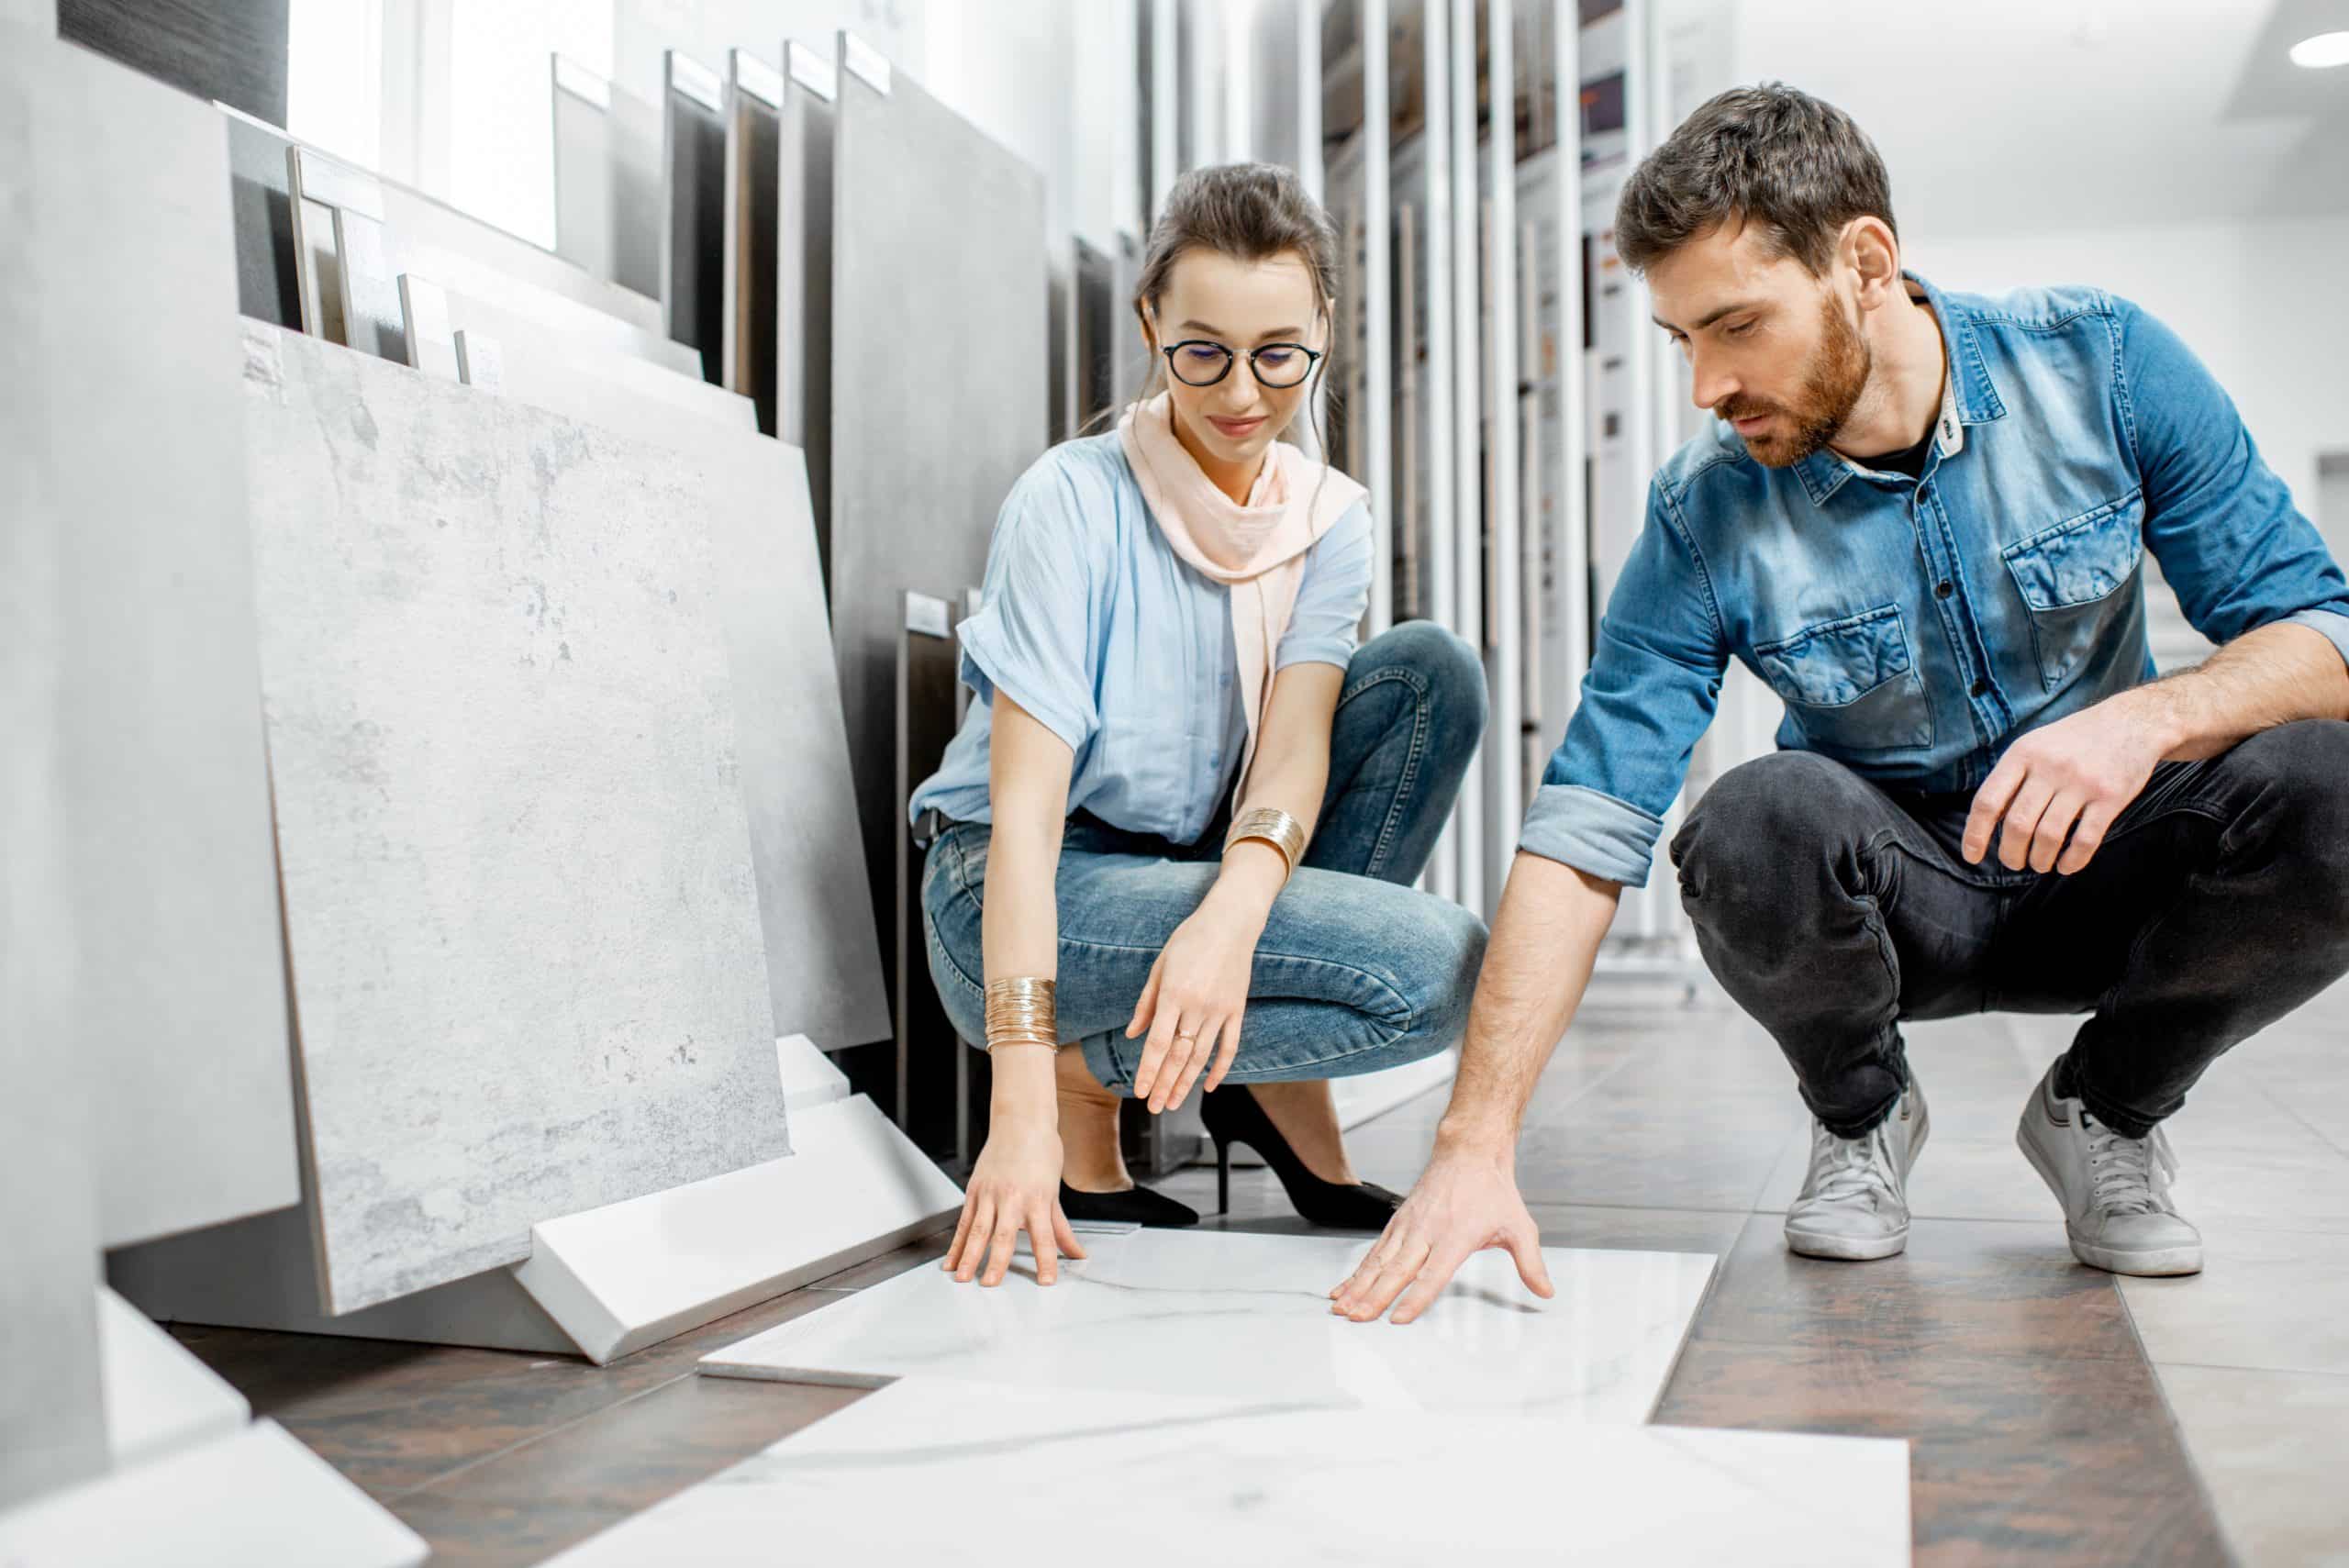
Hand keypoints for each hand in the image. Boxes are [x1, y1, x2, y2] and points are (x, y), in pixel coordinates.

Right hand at [943, 1113, 1085, 1287]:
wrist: (1021, 1120)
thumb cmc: (1042, 1150)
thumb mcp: (1054, 1190)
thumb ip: (1061, 1227)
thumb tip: (1076, 1252)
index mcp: (1037, 1199)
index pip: (1044, 1237)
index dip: (1046, 1260)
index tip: (1046, 1281)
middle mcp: (1012, 1197)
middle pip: (1004, 1235)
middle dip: (996, 1262)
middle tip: (990, 1284)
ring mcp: (990, 1193)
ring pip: (978, 1229)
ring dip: (969, 1256)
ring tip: (962, 1277)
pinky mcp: (974, 1190)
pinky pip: (964, 1221)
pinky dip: (956, 1243)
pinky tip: (950, 1260)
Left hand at [1124, 894, 1263, 1114]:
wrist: (1231, 923)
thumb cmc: (1189, 940)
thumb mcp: (1160, 966)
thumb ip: (1146, 1003)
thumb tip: (1132, 1034)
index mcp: (1174, 994)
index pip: (1158, 1043)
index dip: (1148, 1071)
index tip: (1139, 1091)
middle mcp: (1197, 1006)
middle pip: (1179, 1056)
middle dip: (1165, 1085)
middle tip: (1154, 1108)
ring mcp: (1220, 1010)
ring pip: (1201, 1056)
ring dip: (1186, 1083)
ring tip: (1173, 1103)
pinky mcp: (1237, 1010)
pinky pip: (1229, 1046)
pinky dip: (1219, 1068)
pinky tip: (1208, 1086)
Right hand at [1328, 1146, 1553, 1324]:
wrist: (1468, 1152)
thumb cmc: (1492, 1190)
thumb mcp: (1519, 1227)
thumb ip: (1531, 1263)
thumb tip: (1545, 1292)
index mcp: (1456, 1235)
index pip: (1433, 1274)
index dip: (1415, 1297)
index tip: (1399, 1318)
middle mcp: (1427, 1231)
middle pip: (1397, 1270)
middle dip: (1374, 1297)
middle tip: (1356, 1318)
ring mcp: (1409, 1225)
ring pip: (1379, 1261)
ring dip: (1358, 1286)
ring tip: (1342, 1308)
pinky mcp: (1399, 1222)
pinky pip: (1375, 1251)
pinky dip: (1357, 1272)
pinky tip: (1344, 1288)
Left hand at [1962, 693, 2170, 873]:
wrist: (2133, 721)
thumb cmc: (2074, 740)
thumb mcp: (2035, 745)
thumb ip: (2012, 777)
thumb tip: (1988, 821)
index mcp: (2023, 754)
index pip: (1987, 801)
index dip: (1975, 834)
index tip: (1971, 857)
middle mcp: (2049, 767)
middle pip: (2018, 824)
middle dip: (2010, 853)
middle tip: (2013, 862)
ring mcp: (2081, 782)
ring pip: (2049, 836)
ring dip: (2039, 859)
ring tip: (2039, 864)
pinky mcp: (2111, 796)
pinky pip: (2086, 839)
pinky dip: (2072, 860)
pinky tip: (2066, 865)